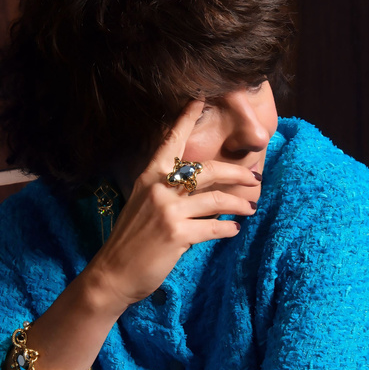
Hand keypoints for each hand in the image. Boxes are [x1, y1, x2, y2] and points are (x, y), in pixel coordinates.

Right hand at [85, 100, 260, 312]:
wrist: (113, 272)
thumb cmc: (131, 240)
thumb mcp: (145, 206)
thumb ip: (171, 193)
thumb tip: (206, 192)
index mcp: (149, 177)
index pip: (170, 141)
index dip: (185, 118)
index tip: (200, 98)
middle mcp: (159, 188)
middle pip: (208, 170)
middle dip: (237, 172)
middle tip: (255, 177)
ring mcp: (168, 210)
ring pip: (217, 199)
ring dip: (240, 204)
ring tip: (250, 208)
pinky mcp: (177, 234)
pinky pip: (214, 226)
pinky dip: (228, 228)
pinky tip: (233, 230)